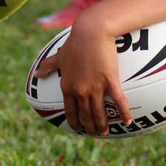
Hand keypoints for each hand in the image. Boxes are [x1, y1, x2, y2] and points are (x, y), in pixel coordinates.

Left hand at [36, 17, 131, 135]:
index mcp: (67, 86)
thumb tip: (37, 73)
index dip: (75, 123)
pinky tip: (129, 121)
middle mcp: (80, 90)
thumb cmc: (75, 42)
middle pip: (86, 115)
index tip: (79, 130)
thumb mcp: (60, 56)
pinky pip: (118, 101)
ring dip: (103, 125)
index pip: (70, 111)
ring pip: (99, 113)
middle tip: (96, 134)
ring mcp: (95, 87)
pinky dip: (123, 112)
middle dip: (90, 127)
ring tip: (106, 132)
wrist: (91, 31)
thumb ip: (49, 66)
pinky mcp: (110, 80)